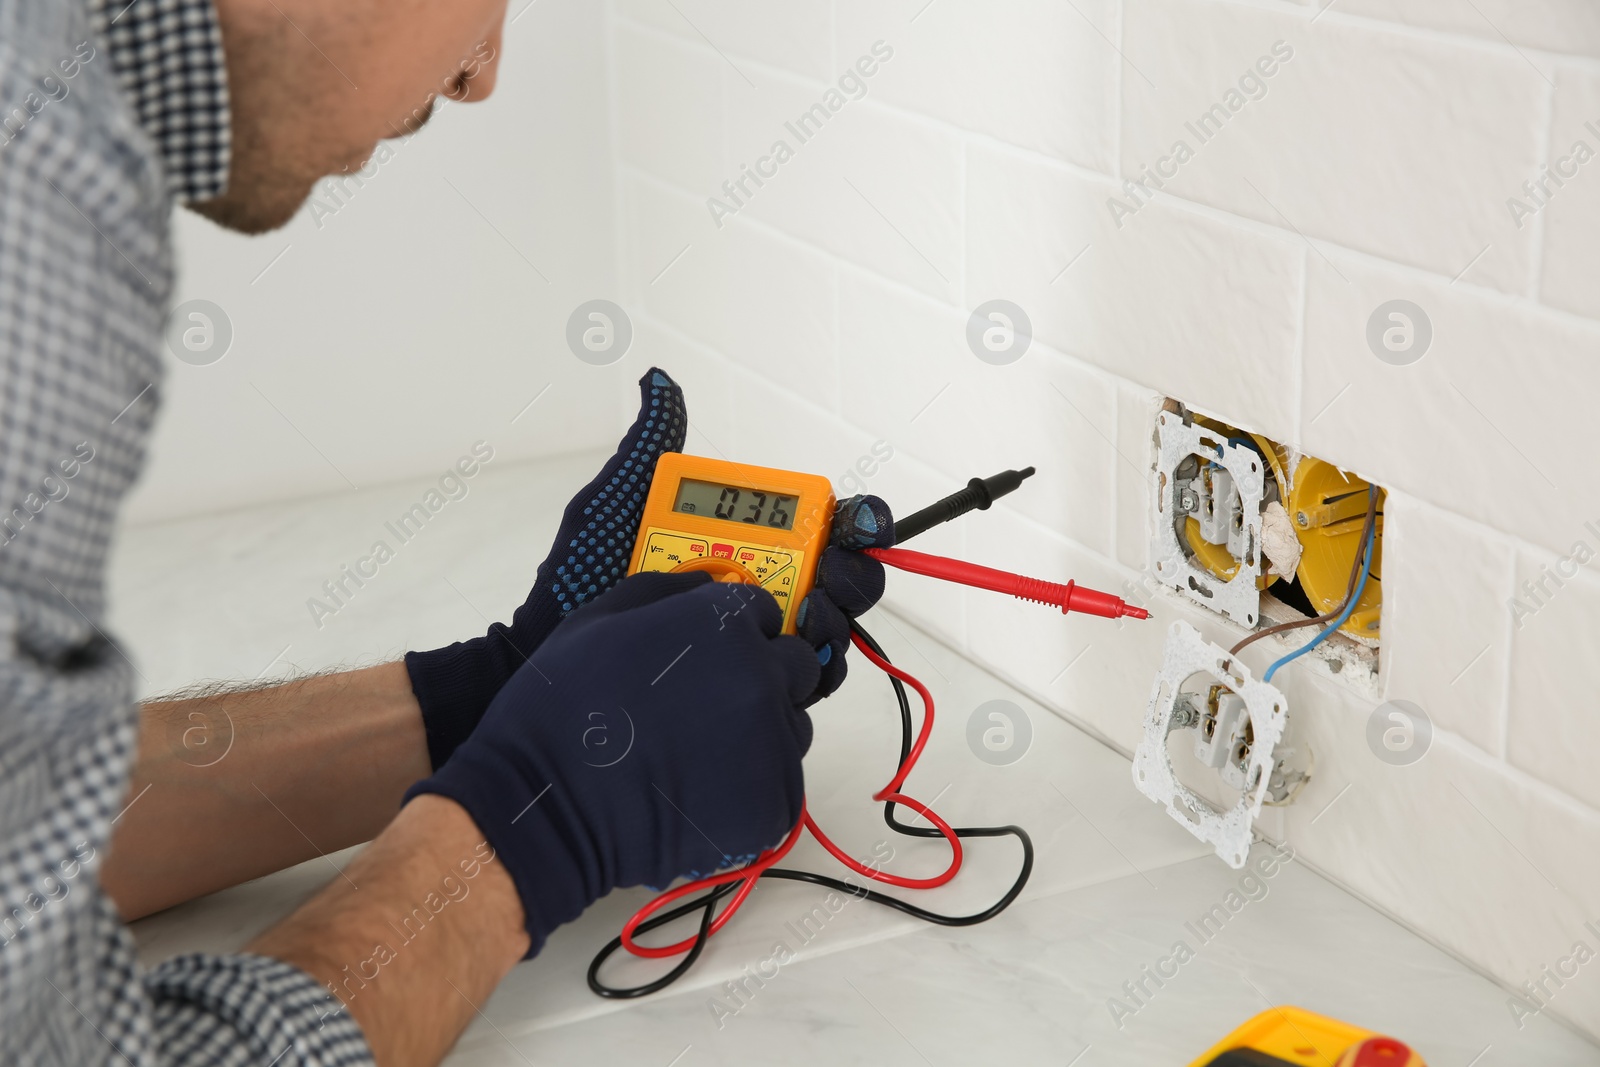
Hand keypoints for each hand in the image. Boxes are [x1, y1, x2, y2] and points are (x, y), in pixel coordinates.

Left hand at [404, 365, 896, 767]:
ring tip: (809, 609)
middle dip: (854, 569)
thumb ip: (652, 444)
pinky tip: (794, 647)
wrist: (552, 641)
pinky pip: (807, 679)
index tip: (850, 520)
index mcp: (751, 537)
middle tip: (828, 567)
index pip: (825, 523)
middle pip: (846, 576)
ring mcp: (764, 636)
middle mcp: (768, 586)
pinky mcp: (754, 682)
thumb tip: (659, 380)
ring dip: (838, 616)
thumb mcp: (619, 499)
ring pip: (835, 628)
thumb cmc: (583, 571)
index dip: (856, 519)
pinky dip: (818, 664)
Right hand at [404, 571, 817, 955]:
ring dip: (761, 732)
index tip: (710, 654)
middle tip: (710, 704)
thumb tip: (709, 584)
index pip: (764, 613)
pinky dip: (750, 787)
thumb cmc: (562, 707)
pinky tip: (699, 788)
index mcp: (724, 624)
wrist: (546, 803)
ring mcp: (772, 744)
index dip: (737, 631)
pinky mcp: (771, 804)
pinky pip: (780, 785)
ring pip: (793, 727)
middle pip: (795, 667)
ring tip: (697, 752)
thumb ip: (666, 591)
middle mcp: (761, 678)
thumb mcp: (600, 618)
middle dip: (764, 677)